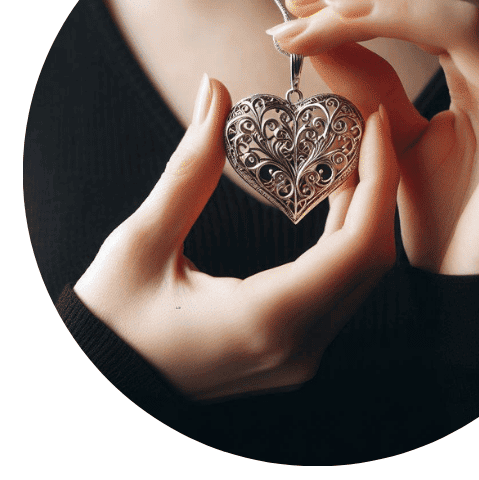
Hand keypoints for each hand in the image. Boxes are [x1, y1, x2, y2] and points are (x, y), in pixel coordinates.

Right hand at [73, 74, 399, 400]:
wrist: (99, 387)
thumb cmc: (109, 321)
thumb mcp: (141, 241)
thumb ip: (189, 168)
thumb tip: (216, 91)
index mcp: (267, 320)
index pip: (360, 246)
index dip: (379, 179)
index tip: (374, 122)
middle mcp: (297, 347)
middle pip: (371, 260)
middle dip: (378, 187)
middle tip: (361, 127)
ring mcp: (298, 358)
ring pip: (360, 277)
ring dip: (363, 212)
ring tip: (344, 152)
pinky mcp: (292, 354)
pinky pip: (338, 290)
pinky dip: (343, 239)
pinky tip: (325, 196)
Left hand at [271, 0, 478, 273]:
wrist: (475, 290)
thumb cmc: (445, 225)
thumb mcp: (394, 140)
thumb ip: (366, 85)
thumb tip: (316, 34)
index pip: (429, 7)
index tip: (295, 4)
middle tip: (290, 3)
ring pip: (443, 4)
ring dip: (365, 4)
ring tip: (304, 18)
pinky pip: (458, 32)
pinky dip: (394, 22)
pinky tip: (341, 26)